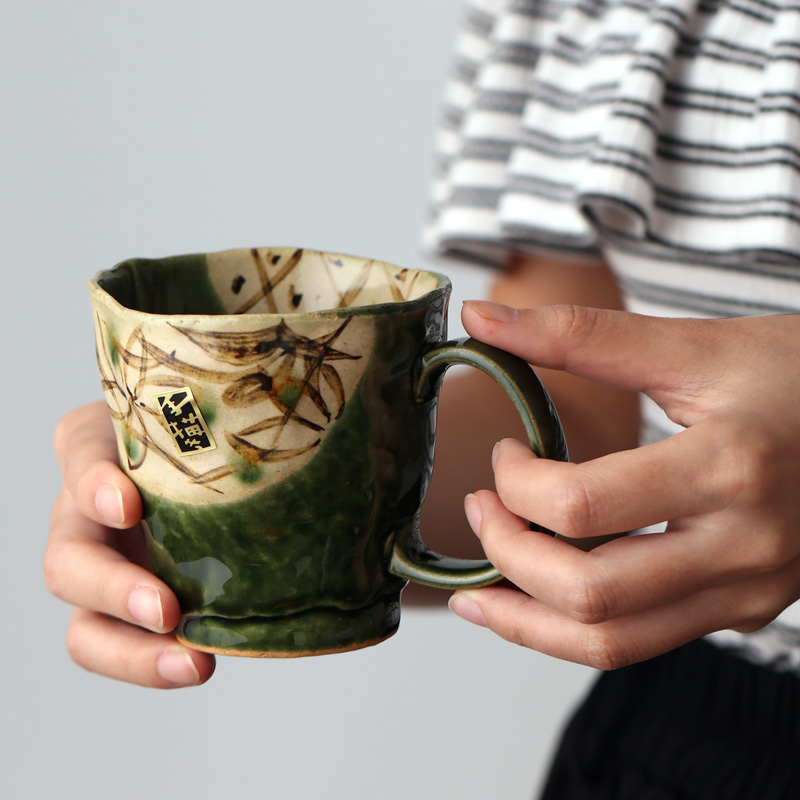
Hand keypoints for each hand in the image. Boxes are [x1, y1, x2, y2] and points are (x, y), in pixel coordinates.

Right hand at [45, 401, 215, 686]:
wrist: (215, 469)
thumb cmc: (213, 433)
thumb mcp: (214, 419)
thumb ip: (241, 423)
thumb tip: (342, 431)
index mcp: (103, 449)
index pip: (80, 454)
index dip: (95, 483)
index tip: (131, 506)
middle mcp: (89, 513)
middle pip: (68, 558)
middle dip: (112, 588)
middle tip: (167, 608)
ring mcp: (103, 569)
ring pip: (83, 624)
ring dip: (130, 650)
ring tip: (192, 663)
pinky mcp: (122, 611)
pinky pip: (117, 647)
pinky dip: (150, 663)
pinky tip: (197, 664)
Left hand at [449, 302, 799, 668]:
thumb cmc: (795, 374)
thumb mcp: (693, 345)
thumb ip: (579, 335)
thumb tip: (481, 321)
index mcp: (729, 467)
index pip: (582, 506)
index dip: (516, 483)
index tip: (504, 451)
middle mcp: (743, 546)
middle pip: (591, 593)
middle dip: (508, 558)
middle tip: (478, 513)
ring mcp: (747, 589)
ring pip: (613, 643)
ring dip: (527, 623)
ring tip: (477, 591)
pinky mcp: (743, 608)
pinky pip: (643, 640)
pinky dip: (575, 629)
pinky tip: (536, 600)